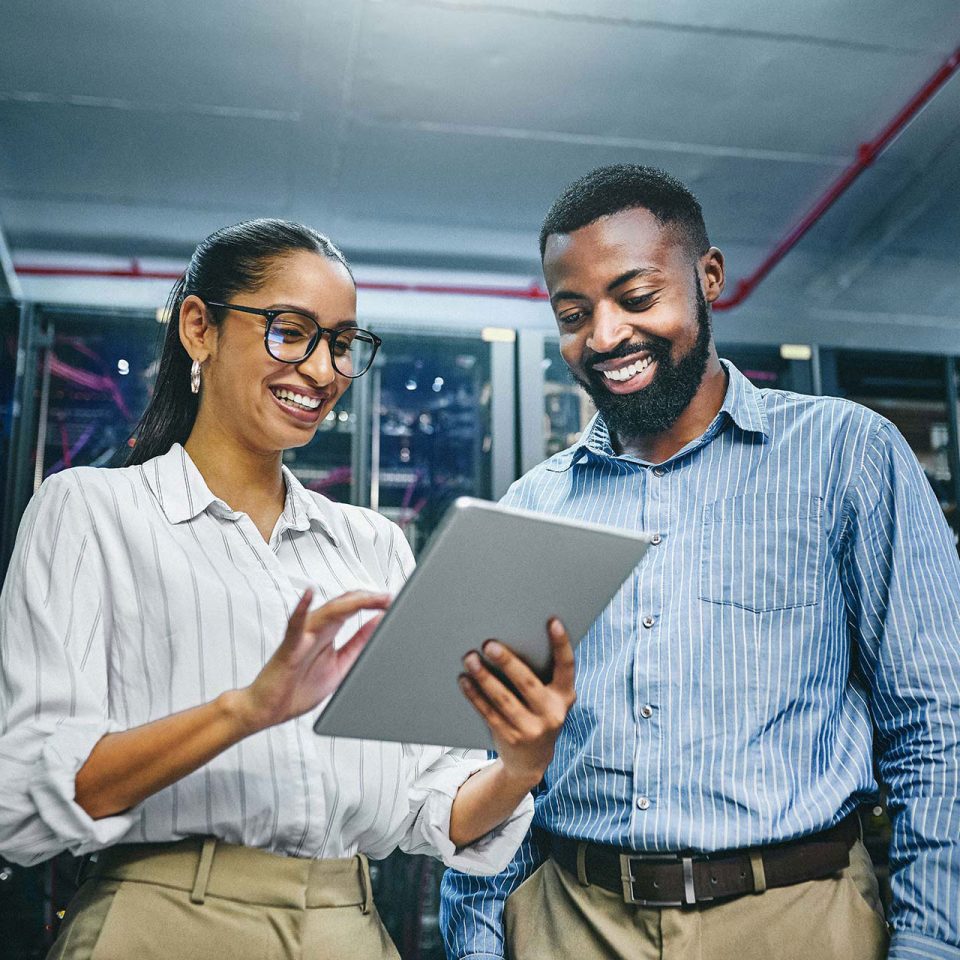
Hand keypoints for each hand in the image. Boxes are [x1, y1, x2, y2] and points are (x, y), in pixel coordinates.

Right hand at [237, 589, 389, 732]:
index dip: (373, 602)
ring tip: (371, 597)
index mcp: (327, 633)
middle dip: (368, 598)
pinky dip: (301, 608)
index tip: (394, 600)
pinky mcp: (288, 648)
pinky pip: (294, 625)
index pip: (352, 608)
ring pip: (327, 611)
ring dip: (351, 602)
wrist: (268, 710)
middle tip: (390, 597)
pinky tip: (309, 595)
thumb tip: (378, 624)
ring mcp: (301, 636)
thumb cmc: (298, 688)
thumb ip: (358, 644)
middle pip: (344, 604)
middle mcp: (315, 629)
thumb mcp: (340, 665)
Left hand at [459, 618, 575, 789]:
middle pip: (528, 683)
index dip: (562, 644)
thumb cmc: (538, 715)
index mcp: (565, 697)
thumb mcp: (549, 700)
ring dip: (484, 678)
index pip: (567, 666)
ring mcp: (532, 730)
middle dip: (508, 662)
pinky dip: (475, 696)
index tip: (552, 622)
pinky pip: (489, 713)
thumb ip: (541, 677)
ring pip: (504, 699)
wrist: (532, 762)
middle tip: (489, 644)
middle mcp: (552, 714)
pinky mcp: (511, 739)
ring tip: (470, 659)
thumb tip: (509, 642)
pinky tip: (465, 681)